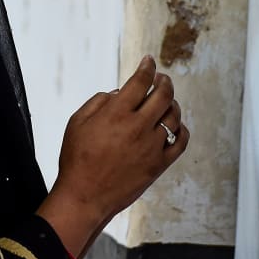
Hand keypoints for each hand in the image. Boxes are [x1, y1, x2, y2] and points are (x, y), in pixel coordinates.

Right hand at [36, 56, 188, 258]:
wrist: (84, 197)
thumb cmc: (76, 159)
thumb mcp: (77, 123)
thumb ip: (99, 101)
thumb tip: (119, 93)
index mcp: (116, 113)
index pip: (140, 81)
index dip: (147, 66)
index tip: (149, 61)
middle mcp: (137, 127)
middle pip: (163, 95)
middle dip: (164, 81)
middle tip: (162, 78)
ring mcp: (151, 146)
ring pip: (173, 116)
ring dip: (172, 104)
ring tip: (167, 102)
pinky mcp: (159, 165)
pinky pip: (181, 142)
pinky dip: (182, 130)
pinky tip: (176, 126)